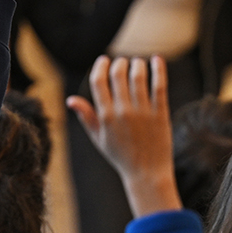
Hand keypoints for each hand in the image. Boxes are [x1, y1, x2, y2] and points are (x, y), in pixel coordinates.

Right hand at [67, 56, 180, 216]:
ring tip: (137, 63)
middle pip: (118, 74)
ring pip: (139, 76)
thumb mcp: (98, 138)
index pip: (98, 81)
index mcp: (105, 116)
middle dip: (119, 63)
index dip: (100, 66)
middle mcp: (123, 111)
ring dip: (137, 64)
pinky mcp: (161, 113)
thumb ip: (86, 116)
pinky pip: (159, 86)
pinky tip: (157, 59)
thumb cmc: (120, 155)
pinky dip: (159, 69)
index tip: (104, 60)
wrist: (147, 173)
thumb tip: (71, 99)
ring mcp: (143, 112)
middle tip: (122, 62)